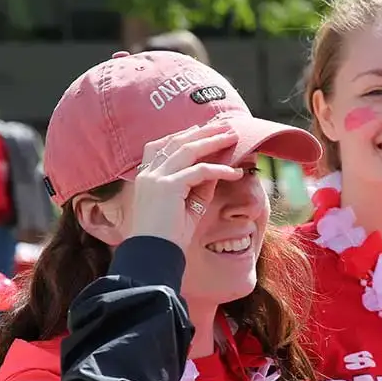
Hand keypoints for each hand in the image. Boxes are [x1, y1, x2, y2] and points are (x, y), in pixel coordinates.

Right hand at [130, 122, 243, 249]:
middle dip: (204, 131)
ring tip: (233, 137)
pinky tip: (235, 172)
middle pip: (177, 141)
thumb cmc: (170, 235)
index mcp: (146, 176)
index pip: (163, 145)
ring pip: (188, 150)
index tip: (206, 129)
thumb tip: (218, 170)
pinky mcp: (168, 187)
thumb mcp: (187, 205)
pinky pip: (199, 171)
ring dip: (213, 141)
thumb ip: (199, 187)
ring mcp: (156, 178)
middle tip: (226, 126)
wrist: (154, 254)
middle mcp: (148, 173)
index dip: (185, 134)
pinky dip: (219, 169)